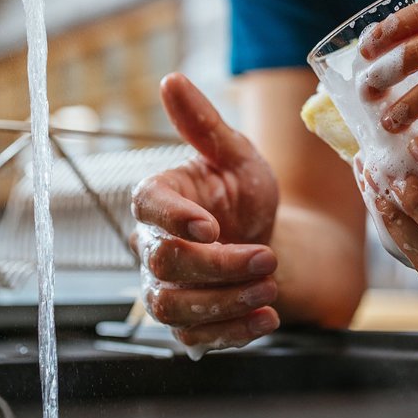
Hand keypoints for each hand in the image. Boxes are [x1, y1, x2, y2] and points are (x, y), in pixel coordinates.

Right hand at [130, 73, 280, 352]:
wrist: (265, 235)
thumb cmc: (242, 191)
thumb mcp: (236, 154)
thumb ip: (204, 124)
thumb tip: (172, 79)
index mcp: (158, 197)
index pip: (147, 207)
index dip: (174, 219)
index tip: (211, 226)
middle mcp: (151, 246)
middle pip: (164, 264)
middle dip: (218, 266)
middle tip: (266, 256)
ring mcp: (165, 288)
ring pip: (173, 308)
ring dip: (225, 303)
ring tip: (269, 287)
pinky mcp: (186, 323)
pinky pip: (195, 339)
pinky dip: (233, 333)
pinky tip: (267, 316)